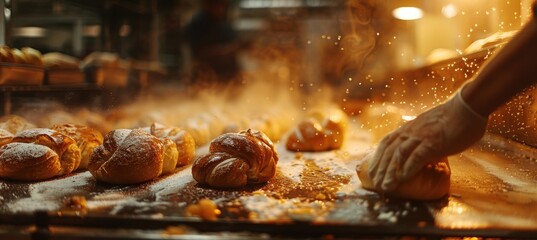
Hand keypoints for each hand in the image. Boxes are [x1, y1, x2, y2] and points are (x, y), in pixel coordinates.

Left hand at [368, 88, 487, 191]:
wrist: (467, 107)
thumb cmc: (452, 119)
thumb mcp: (429, 127)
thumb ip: (421, 137)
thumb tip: (419, 152)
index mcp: (408, 128)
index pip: (386, 143)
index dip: (377, 158)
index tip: (372, 171)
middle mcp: (410, 131)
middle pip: (389, 152)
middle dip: (381, 169)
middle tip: (376, 184)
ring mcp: (421, 136)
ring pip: (399, 155)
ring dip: (391, 172)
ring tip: (386, 186)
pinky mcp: (434, 142)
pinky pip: (417, 156)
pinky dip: (408, 168)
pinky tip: (403, 179)